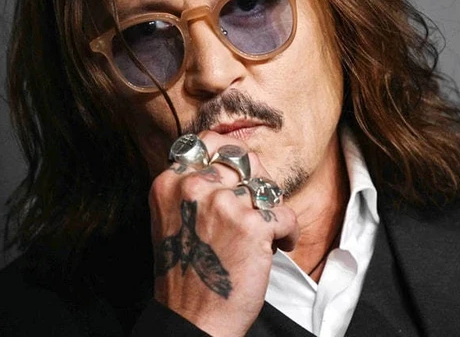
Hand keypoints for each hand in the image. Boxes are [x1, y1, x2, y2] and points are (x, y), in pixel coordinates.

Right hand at [148, 131, 299, 336]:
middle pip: (243, 159)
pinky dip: (289, 233)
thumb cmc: (187, 270)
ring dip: (272, 207)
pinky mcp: (253, 226)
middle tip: (257, 206)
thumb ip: (194, 184)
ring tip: (268, 230)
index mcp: (171, 182)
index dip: (229, 154)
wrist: (194, 318)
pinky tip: (279, 247)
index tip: (239, 172)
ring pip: (266, 185)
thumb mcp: (174, 217)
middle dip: (256, 180)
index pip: (207, 142)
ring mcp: (224, 204)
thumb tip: (229, 158)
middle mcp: (194, 187)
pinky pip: (285, 214)